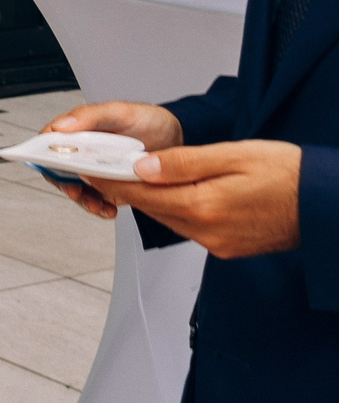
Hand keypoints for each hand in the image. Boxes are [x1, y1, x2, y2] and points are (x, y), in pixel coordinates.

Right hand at [42, 101, 184, 219]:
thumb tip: (61, 126)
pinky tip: (110, 209)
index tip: (50, 164)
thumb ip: (90, 116)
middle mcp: (83, 153)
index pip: (50, 142)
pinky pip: (97, 202)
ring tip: (98, 204)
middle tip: (76, 190)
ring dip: (83, 200)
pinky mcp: (110, 188)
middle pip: (58, 170)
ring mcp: (96, 172)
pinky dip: (100, 208)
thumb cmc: (147, 120)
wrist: (177, 139)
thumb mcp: (120, 112)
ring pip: (76, 189)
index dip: (43, 153)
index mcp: (79, 132)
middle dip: (65, 184)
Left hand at [88, 139, 305, 257]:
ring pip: (169, 218)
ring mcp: (217, 243)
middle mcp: (207, 231)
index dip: (110, 179)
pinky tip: (178, 193)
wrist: (326, 202)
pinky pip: (189, 227)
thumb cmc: (287, 173)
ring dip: (153, 198)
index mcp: (204, 206)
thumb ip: (183, 163)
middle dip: (127, 187)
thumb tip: (141, 166)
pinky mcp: (226, 247)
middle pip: (151, 207)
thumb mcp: (232, 155)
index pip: (141, 193)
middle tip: (104, 167)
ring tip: (137, 175)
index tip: (87, 168)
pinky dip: (177, 209)